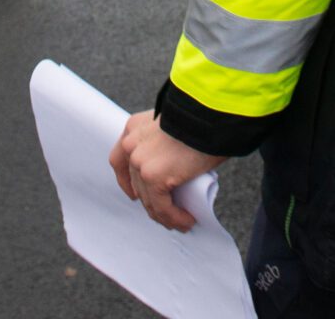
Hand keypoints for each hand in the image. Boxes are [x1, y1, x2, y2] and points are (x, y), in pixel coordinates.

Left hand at [109, 110, 225, 231]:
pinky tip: (186, 221)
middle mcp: (131, 144)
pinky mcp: (153, 177)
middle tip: (168, 211)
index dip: (127, 181)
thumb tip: (171, 168)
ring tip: (182, 220)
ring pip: (149, 200)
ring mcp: (140, 161)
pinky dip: (174, 218)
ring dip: (165, 215)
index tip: (136, 194)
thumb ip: (163, 142)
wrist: (213, 112)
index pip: (121, 160)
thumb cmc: (203, 116)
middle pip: (136, 183)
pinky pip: (162, 207)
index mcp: (134, 127)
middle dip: (150, 200)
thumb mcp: (174, 124)